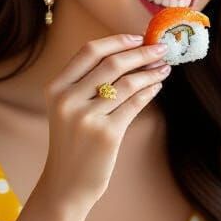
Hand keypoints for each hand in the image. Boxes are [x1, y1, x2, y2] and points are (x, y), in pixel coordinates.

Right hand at [39, 35, 170, 208]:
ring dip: (151, 72)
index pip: (89, 51)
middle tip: (162, 49)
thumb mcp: (67, 109)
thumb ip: (87, 84)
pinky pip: (135, 104)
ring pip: (127, 83)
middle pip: (112, 63)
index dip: (117, 41)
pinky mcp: (107, 134)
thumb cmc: (72, 143)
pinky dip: (149, 91)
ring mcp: (86, 117)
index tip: (139, 37)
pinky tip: (157, 86)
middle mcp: (67, 100)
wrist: (65, 184)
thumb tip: (129, 55)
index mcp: (55, 88)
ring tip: (164, 68)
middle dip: (142, 53)